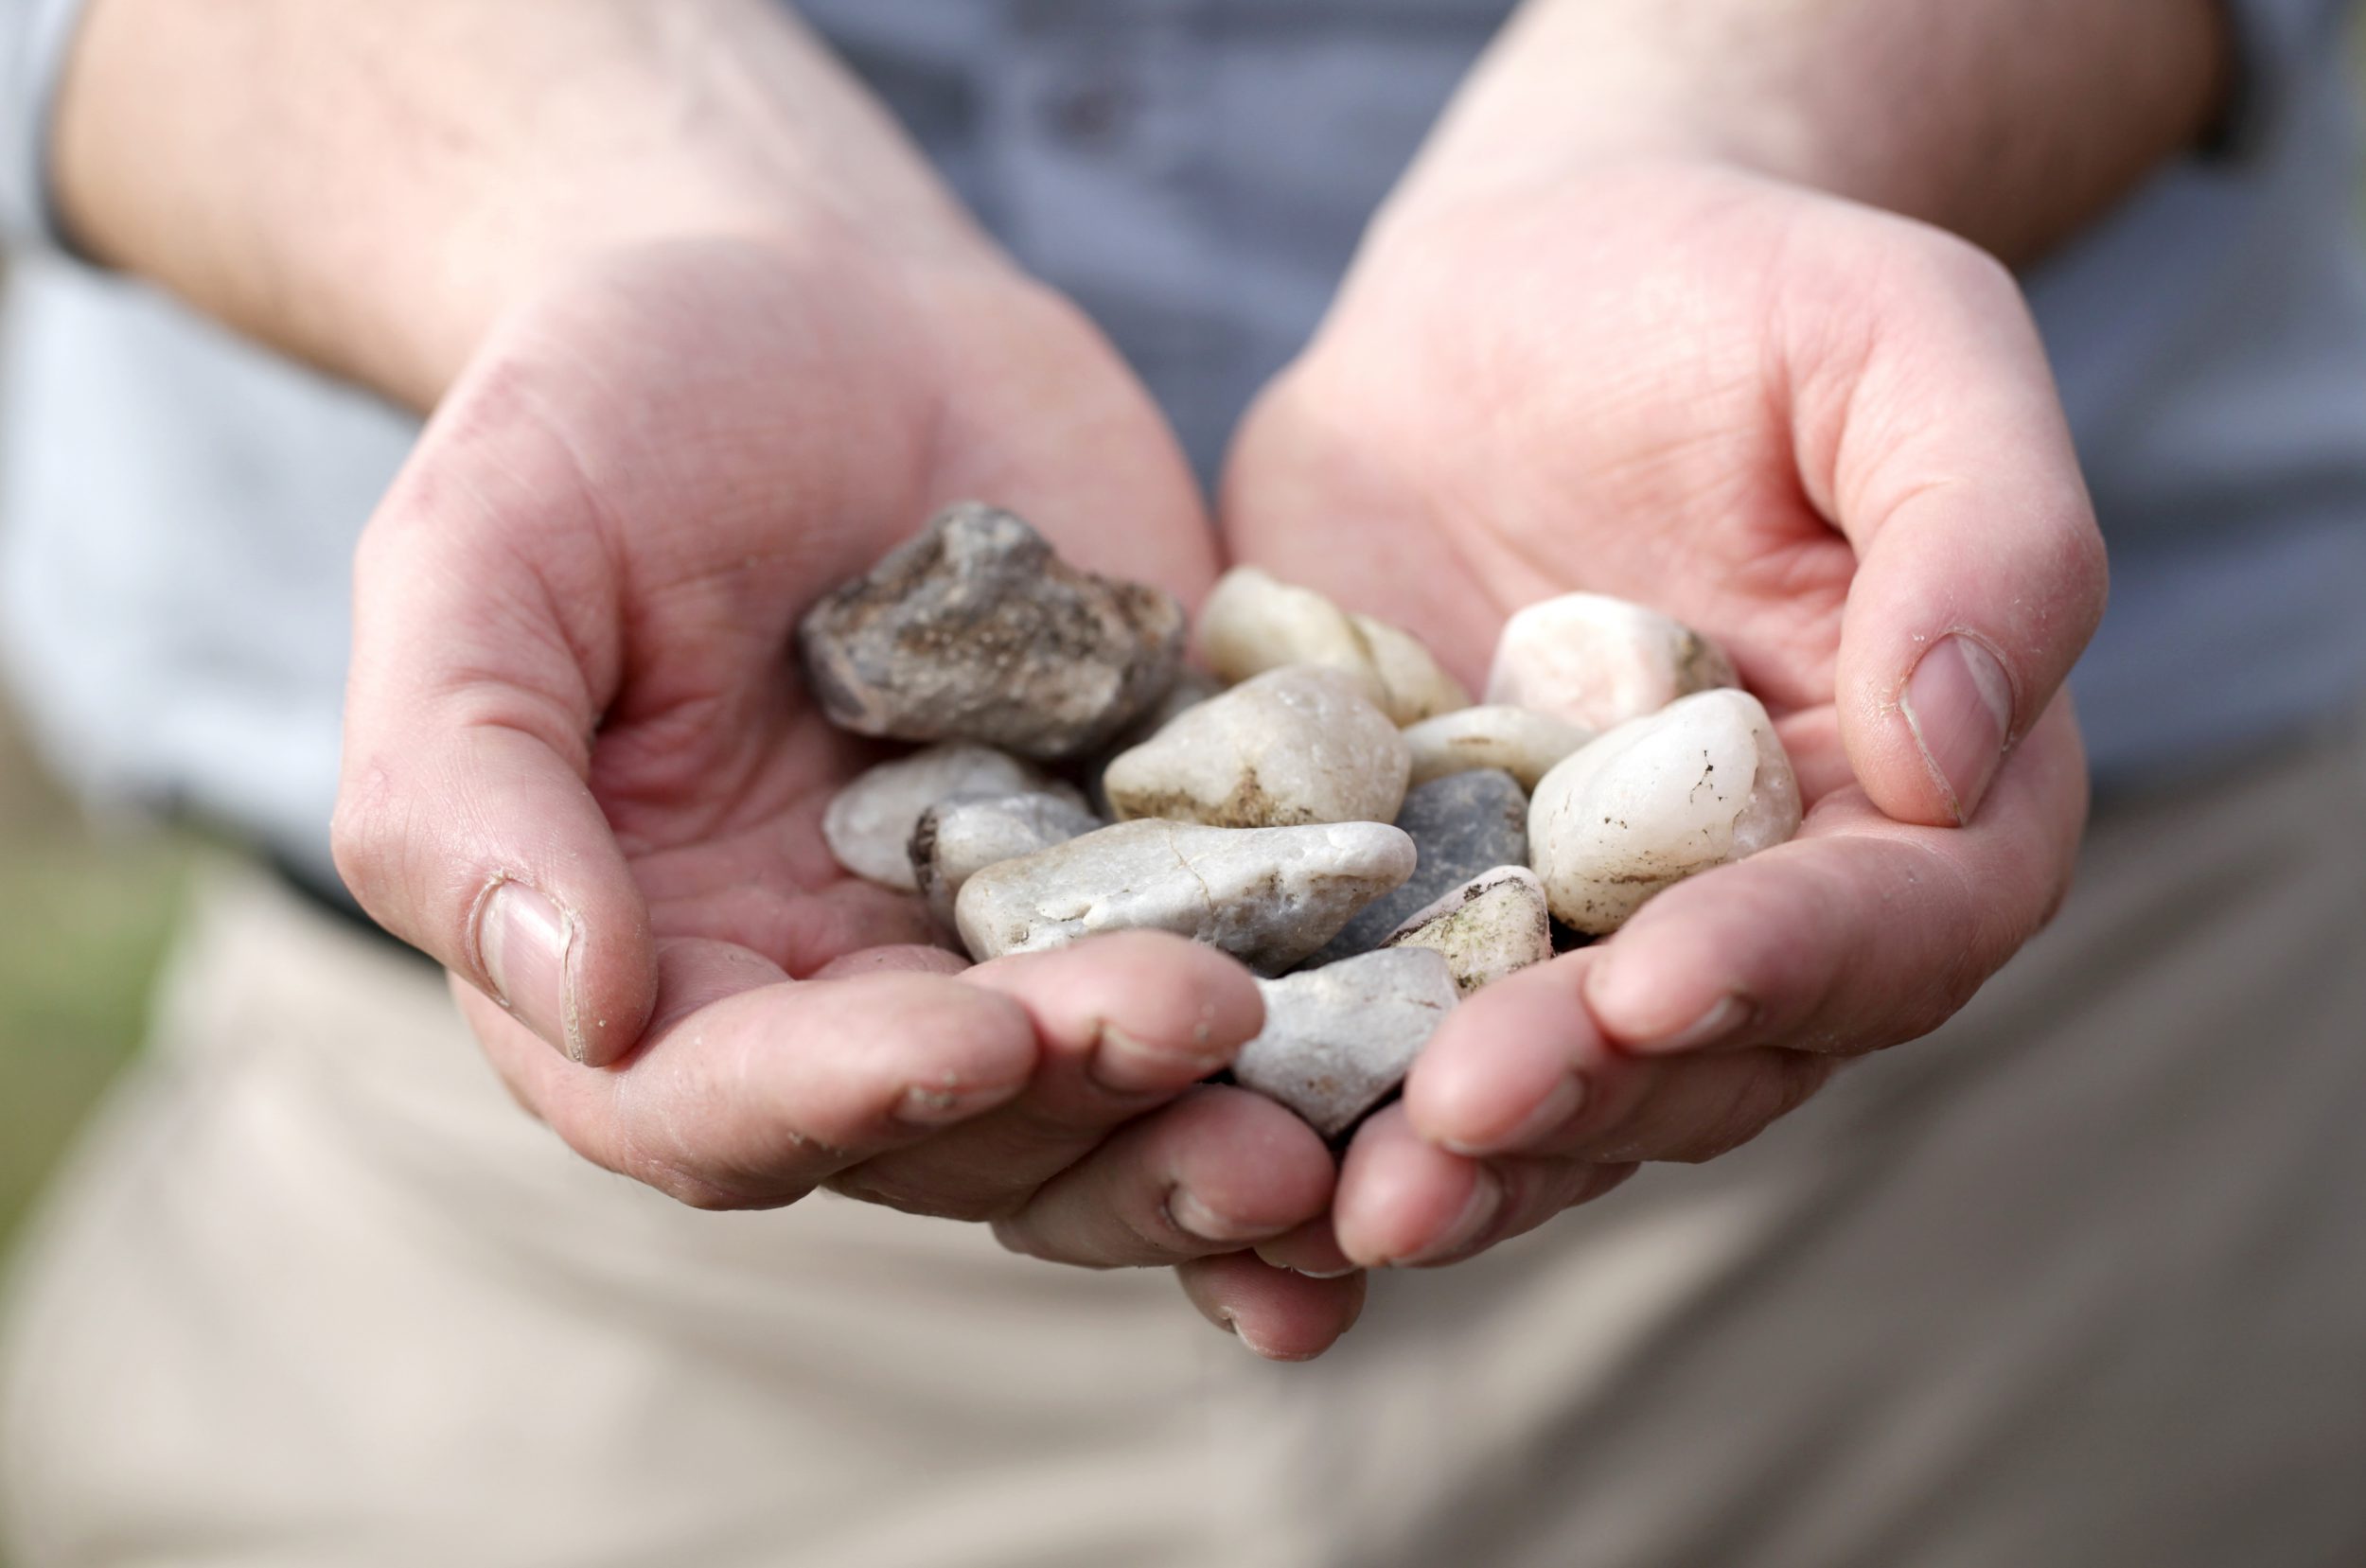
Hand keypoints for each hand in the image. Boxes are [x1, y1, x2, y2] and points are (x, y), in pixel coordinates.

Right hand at [330, 236, 1346, 1337]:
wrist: (829, 302)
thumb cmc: (611, 412)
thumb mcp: (480, 556)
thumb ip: (466, 786)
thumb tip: (578, 1002)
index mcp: (657, 973)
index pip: (728, 1108)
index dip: (848, 1101)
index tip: (979, 1038)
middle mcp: (841, 1002)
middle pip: (960, 1140)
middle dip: (1086, 1112)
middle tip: (1217, 1049)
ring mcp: (1019, 946)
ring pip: (1119, 1106)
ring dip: (1226, 1130)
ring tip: (1355, 1118)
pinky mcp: (1169, 872)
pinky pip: (1255, 979)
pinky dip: (1333, 1038)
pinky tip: (1437, 1047)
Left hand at [1201, 160, 2099, 1319]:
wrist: (1517, 291)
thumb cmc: (1735, 290)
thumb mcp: (1897, 341)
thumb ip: (1982, 530)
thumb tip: (1958, 748)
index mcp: (1912, 802)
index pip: (1887, 926)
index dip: (1784, 970)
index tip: (1653, 985)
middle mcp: (1743, 903)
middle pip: (1691, 1056)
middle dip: (1574, 1099)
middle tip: (1448, 1130)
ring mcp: (1557, 924)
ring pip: (1526, 1083)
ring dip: (1438, 1155)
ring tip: (1333, 1201)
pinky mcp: (1399, 904)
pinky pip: (1362, 1017)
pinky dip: (1303, 1094)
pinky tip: (1204, 1134)